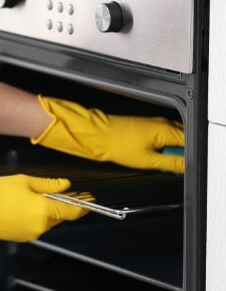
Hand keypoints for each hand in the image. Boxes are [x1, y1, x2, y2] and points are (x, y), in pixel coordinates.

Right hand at [0, 174, 86, 260]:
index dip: (83, 206)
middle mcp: (41, 225)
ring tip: (33, 196)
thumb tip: (65, 185)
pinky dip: (35, 216)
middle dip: (60, 204)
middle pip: (60, 216)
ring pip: (47, 220)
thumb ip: (48, 184)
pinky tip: (24, 205)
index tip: (88, 200)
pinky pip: (36, 225)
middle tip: (57, 191)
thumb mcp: (24, 181)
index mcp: (44, 210)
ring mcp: (32, 232)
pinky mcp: (23, 236)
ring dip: (46, 210)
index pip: (73, 211)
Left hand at [32, 96, 184, 172]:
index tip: (185, 167)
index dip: (191, 157)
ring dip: (173, 151)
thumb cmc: (118, 145)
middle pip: (186, 140)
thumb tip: (189, 167)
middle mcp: (164, 123)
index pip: (192, 143)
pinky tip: (154, 155)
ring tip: (159, 160)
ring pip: (176, 139)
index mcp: (167, 130)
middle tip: (172, 166)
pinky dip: (164, 147)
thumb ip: (172, 163)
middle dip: (183, 154)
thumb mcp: (148, 160)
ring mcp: (156, 123)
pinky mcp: (148, 127)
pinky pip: (165, 137)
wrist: (99, 135)